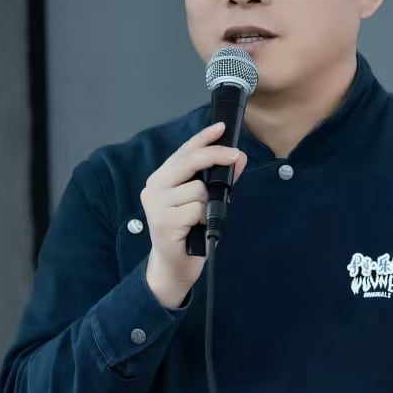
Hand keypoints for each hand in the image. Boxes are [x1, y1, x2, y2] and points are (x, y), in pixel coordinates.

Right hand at [142, 123, 247, 307]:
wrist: (173, 265)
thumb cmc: (189, 231)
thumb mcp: (204, 202)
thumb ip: (220, 180)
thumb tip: (238, 159)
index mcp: (162, 179)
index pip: (184, 152)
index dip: (203, 138)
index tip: (221, 127)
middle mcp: (154, 187)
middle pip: (190, 161)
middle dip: (216, 155)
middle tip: (236, 155)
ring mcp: (156, 203)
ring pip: (198, 189)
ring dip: (208, 204)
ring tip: (198, 219)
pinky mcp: (163, 220)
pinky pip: (197, 209)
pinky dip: (203, 219)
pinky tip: (195, 228)